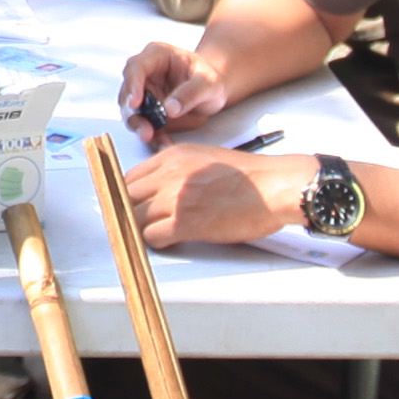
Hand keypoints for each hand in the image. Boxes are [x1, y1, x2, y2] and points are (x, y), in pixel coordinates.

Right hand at [117, 40, 228, 144]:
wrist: (212, 92)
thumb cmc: (210, 80)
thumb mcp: (208, 83)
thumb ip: (190, 93)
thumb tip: (169, 109)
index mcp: (156, 55)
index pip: (136, 67)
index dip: (133, 85)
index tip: (135, 103)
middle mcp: (144, 74)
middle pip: (128, 91)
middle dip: (133, 112)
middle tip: (145, 129)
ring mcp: (143, 94)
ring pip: (131, 111)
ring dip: (139, 126)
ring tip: (152, 137)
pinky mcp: (146, 112)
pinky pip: (143, 124)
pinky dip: (151, 135)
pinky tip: (163, 142)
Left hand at [123, 146, 306, 247]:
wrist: (274, 186)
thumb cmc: (248, 176)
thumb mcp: (204, 157)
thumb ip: (174, 168)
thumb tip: (154, 185)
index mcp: (172, 156)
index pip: (127, 176)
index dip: (123, 194)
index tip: (127, 205)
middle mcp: (169, 174)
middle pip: (124, 196)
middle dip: (126, 211)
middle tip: (134, 223)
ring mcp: (175, 198)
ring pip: (134, 218)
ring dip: (142, 228)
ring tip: (157, 232)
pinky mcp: (185, 222)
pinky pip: (152, 236)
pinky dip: (157, 241)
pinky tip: (171, 239)